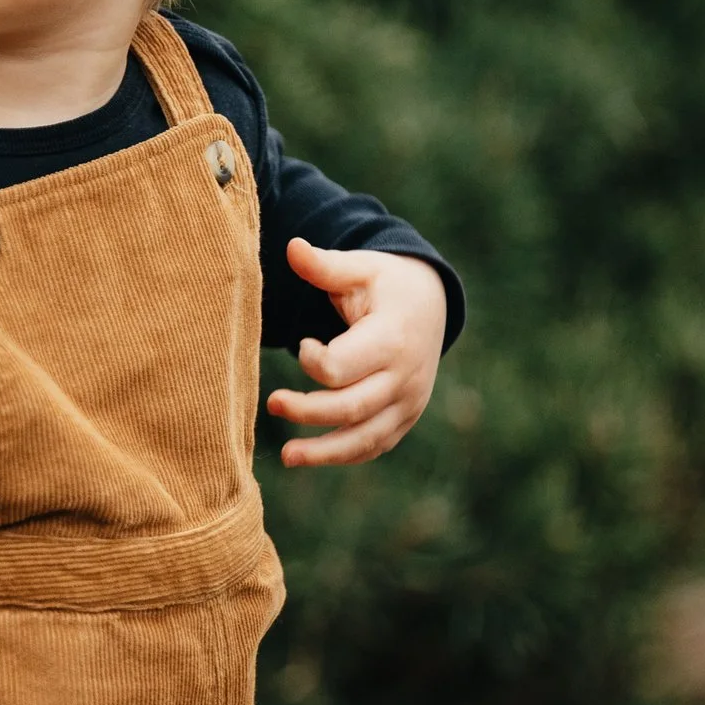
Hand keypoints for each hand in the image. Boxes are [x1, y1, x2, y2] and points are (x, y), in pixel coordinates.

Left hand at [267, 240, 446, 466]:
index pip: (344, 367)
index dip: (313, 361)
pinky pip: (375, 445)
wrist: (432, 305)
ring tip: (286, 457)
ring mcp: (408, 402)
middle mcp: (405, 376)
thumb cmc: (386, 284)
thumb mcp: (360, 269)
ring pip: (365, 437)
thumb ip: (325, 266)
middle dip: (308, 411)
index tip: (303, 344)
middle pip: (352, 406)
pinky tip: (311, 457)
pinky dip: (344, 454)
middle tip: (272, 403)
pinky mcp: (405, 417)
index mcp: (393, 339)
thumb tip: (291, 247)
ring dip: (324, 452)